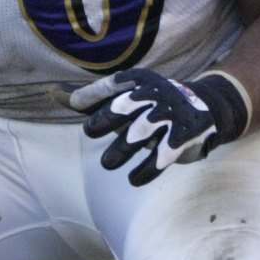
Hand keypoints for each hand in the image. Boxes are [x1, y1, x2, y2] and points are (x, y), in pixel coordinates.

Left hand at [71, 66, 250, 186]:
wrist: (208, 107)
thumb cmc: (153, 103)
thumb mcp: (128, 94)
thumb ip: (92, 98)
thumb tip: (52, 94)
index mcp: (140, 81)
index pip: (112, 84)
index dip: (92, 94)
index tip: (76, 104)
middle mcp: (155, 94)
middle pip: (124, 106)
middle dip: (104, 120)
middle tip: (89, 132)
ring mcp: (170, 115)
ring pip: (140, 133)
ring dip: (120, 150)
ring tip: (107, 164)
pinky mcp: (183, 136)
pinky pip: (161, 156)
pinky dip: (145, 171)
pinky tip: (133, 179)